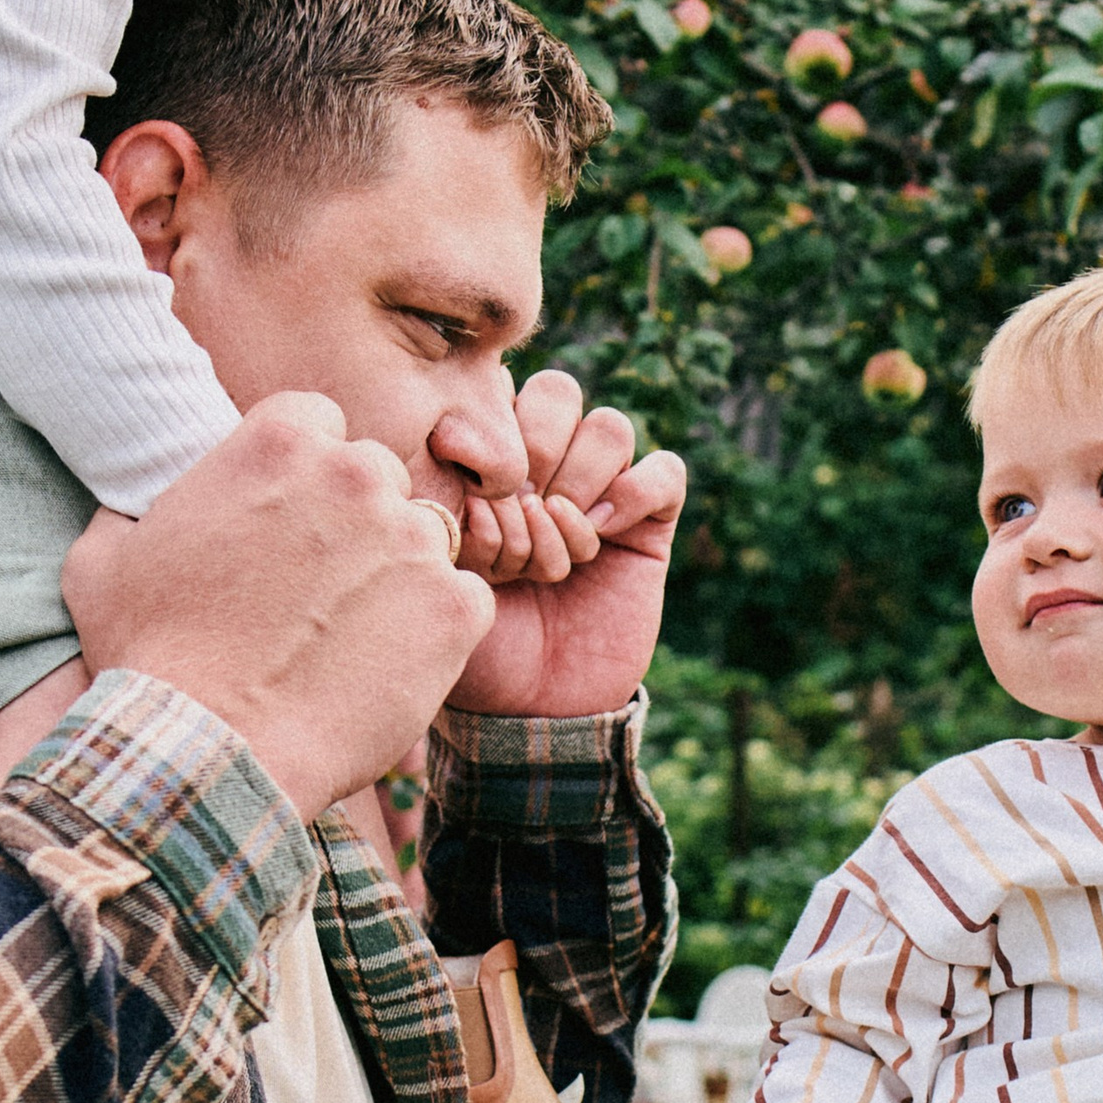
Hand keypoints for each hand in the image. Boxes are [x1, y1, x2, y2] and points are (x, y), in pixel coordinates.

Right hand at [63, 393, 495, 819]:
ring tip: (349, 632)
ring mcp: (413, 540)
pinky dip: (434, 629)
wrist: (209, 751)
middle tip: (317, 585)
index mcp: (279, 442)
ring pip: (424, 535)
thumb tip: (129, 505)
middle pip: (377, 474)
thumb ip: (129, 510)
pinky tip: (384, 665)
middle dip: (353, 518)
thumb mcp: (104, 562)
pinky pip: (462, 599)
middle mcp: (356, 475)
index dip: (304, 471)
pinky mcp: (454, 607)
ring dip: (397, 569)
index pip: (320, 421)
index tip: (287, 517)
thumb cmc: (149, 658)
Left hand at [448, 369, 685, 719]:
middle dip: (536, 441)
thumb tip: (460, 441)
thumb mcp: (438, 572)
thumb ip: (445, 502)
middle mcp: (546, 471)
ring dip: (582, 474)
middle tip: (523, 501)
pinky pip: (664, 470)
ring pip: (610, 425)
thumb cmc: (469, 645)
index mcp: (489, 469)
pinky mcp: (648, 528)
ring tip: (563, 533)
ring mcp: (601, 496)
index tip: (472, 488)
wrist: (529, 710)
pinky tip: (607, 534)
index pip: (496, 391)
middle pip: (557, 392)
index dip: (488, 427)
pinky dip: (636, 491)